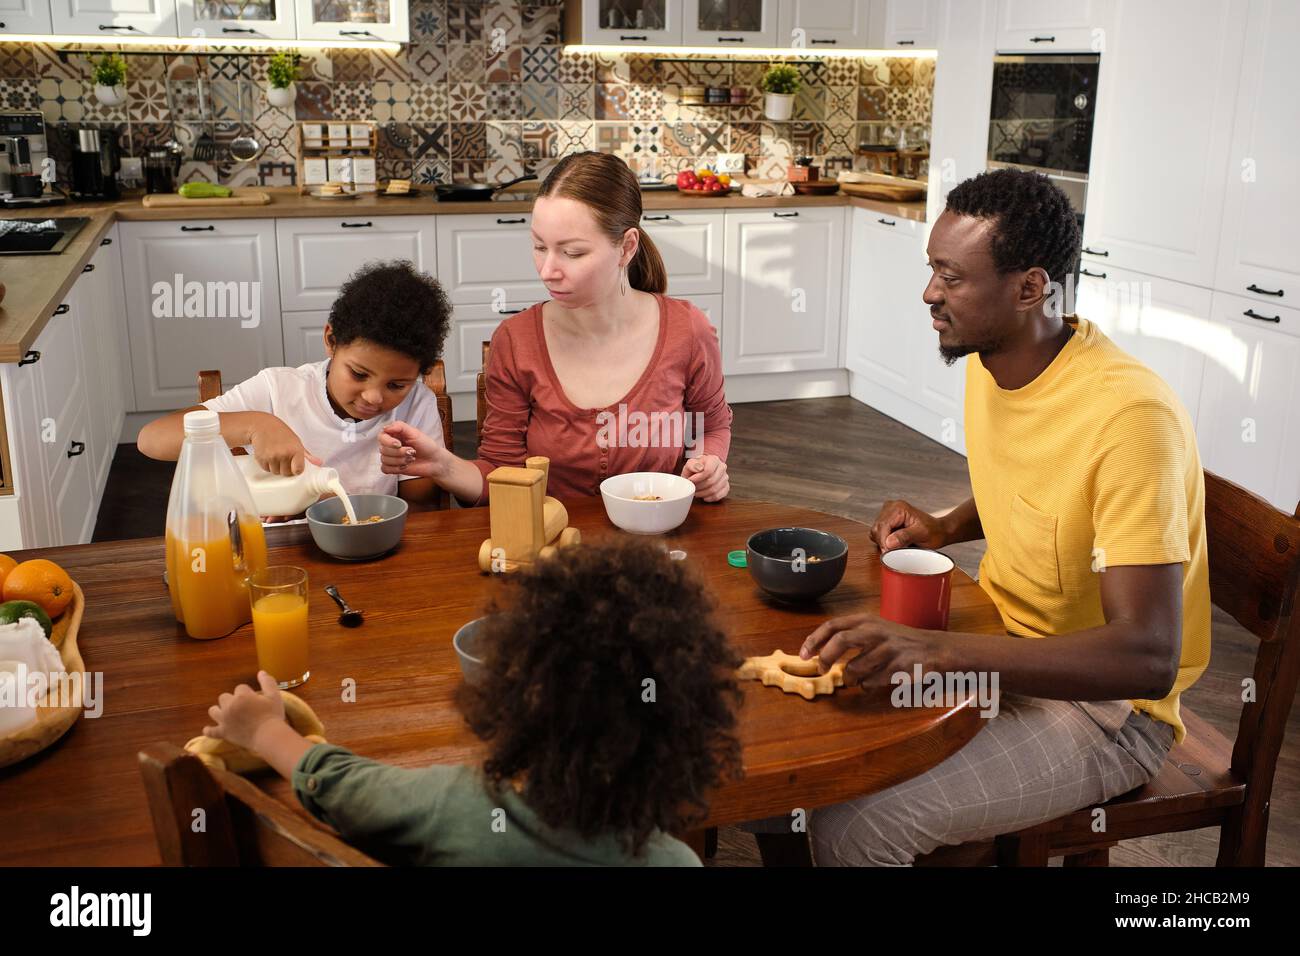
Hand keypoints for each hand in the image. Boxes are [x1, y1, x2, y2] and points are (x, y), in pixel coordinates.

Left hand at [203, 671, 285, 751]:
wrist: (268, 735)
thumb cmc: (272, 715)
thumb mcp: (274, 695)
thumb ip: (267, 682)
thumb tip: (261, 672)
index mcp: (242, 695)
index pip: (240, 688)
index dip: (248, 693)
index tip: (255, 700)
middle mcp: (229, 705)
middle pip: (224, 697)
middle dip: (231, 700)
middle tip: (242, 707)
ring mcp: (224, 720)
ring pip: (213, 710)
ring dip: (218, 710)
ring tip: (226, 713)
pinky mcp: (223, 732)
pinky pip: (211, 731)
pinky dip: (209, 730)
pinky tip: (207, 729)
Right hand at [248, 415, 320, 476]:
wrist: (262, 425)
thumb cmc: (281, 433)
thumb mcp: (296, 441)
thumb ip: (307, 455)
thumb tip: (319, 463)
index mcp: (295, 450)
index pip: (298, 470)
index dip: (297, 470)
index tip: (295, 467)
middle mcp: (284, 454)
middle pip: (286, 473)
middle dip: (286, 469)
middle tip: (284, 459)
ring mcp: (272, 456)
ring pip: (276, 472)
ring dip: (276, 467)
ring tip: (276, 456)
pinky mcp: (261, 458)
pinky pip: (266, 469)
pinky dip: (267, 465)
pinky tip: (268, 455)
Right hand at [379, 421, 449, 480]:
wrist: (434, 461)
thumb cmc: (427, 445)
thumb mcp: (415, 432)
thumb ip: (400, 426)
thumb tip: (386, 427)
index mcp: (394, 434)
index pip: (381, 437)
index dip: (388, 441)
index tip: (399, 444)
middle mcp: (391, 445)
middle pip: (383, 450)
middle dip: (399, 452)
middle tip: (412, 451)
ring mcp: (391, 457)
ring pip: (384, 460)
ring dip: (400, 460)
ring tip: (411, 458)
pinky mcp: (392, 467)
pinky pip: (385, 469)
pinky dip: (396, 468)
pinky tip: (405, 466)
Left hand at [682, 454, 728, 501]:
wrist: (700, 471)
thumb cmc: (695, 468)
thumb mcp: (690, 464)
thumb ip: (692, 465)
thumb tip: (699, 468)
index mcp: (714, 459)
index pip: (708, 471)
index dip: (698, 478)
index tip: (691, 480)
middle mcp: (722, 467)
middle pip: (711, 481)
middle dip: (699, 486)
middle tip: (692, 487)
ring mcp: (725, 477)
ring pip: (714, 489)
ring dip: (703, 493)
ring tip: (696, 492)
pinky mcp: (726, 487)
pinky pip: (719, 495)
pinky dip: (710, 498)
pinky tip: (704, 497)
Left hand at [800, 613, 950, 689]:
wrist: (935, 649)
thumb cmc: (899, 641)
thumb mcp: (875, 629)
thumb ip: (851, 636)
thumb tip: (819, 650)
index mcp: (866, 620)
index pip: (833, 625)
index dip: (815, 639)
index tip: (804, 654)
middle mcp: (876, 631)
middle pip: (840, 641)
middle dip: (826, 658)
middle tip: (821, 670)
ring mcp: (888, 648)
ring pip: (855, 668)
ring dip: (850, 678)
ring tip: (856, 678)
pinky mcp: (898, 666)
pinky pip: (871, 682)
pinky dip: (867, 685)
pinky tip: (876, 680)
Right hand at [870, 499, 947, 552]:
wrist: (939, 531)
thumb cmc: (934, 532)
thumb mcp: (921, 534)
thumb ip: (905, 536)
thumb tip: (889, 542)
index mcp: (899, 508)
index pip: (883, 526)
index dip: (884, 542)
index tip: (888, 553)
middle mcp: (891, 507)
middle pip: (877, 529)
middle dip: (884, 542)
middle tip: (895, 552)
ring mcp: (888, 512)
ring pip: (875, 531)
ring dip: (884, 542)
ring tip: (898, 545)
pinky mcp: (887, 519)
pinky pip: (878, 532)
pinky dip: (884, 540)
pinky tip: (895, 542)